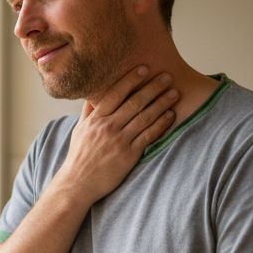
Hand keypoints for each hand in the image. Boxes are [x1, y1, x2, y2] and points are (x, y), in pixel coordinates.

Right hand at [52, 66, 179, 204]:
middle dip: (152, 88)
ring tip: (174, 93)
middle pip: (134, 103)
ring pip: (144, 117)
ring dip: (161, 103)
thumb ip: (89, 111)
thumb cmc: (79, 156)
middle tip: (167, 76)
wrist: (78, 184)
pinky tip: (170, 116)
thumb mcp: (79, 130)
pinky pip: (148, 136)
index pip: (115, 94)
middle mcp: (107, 127)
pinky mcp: (128, 155)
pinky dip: (161, 124)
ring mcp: (119, 141)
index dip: (130, 80)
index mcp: (95, 119)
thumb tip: (93, 94)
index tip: (144, 69)